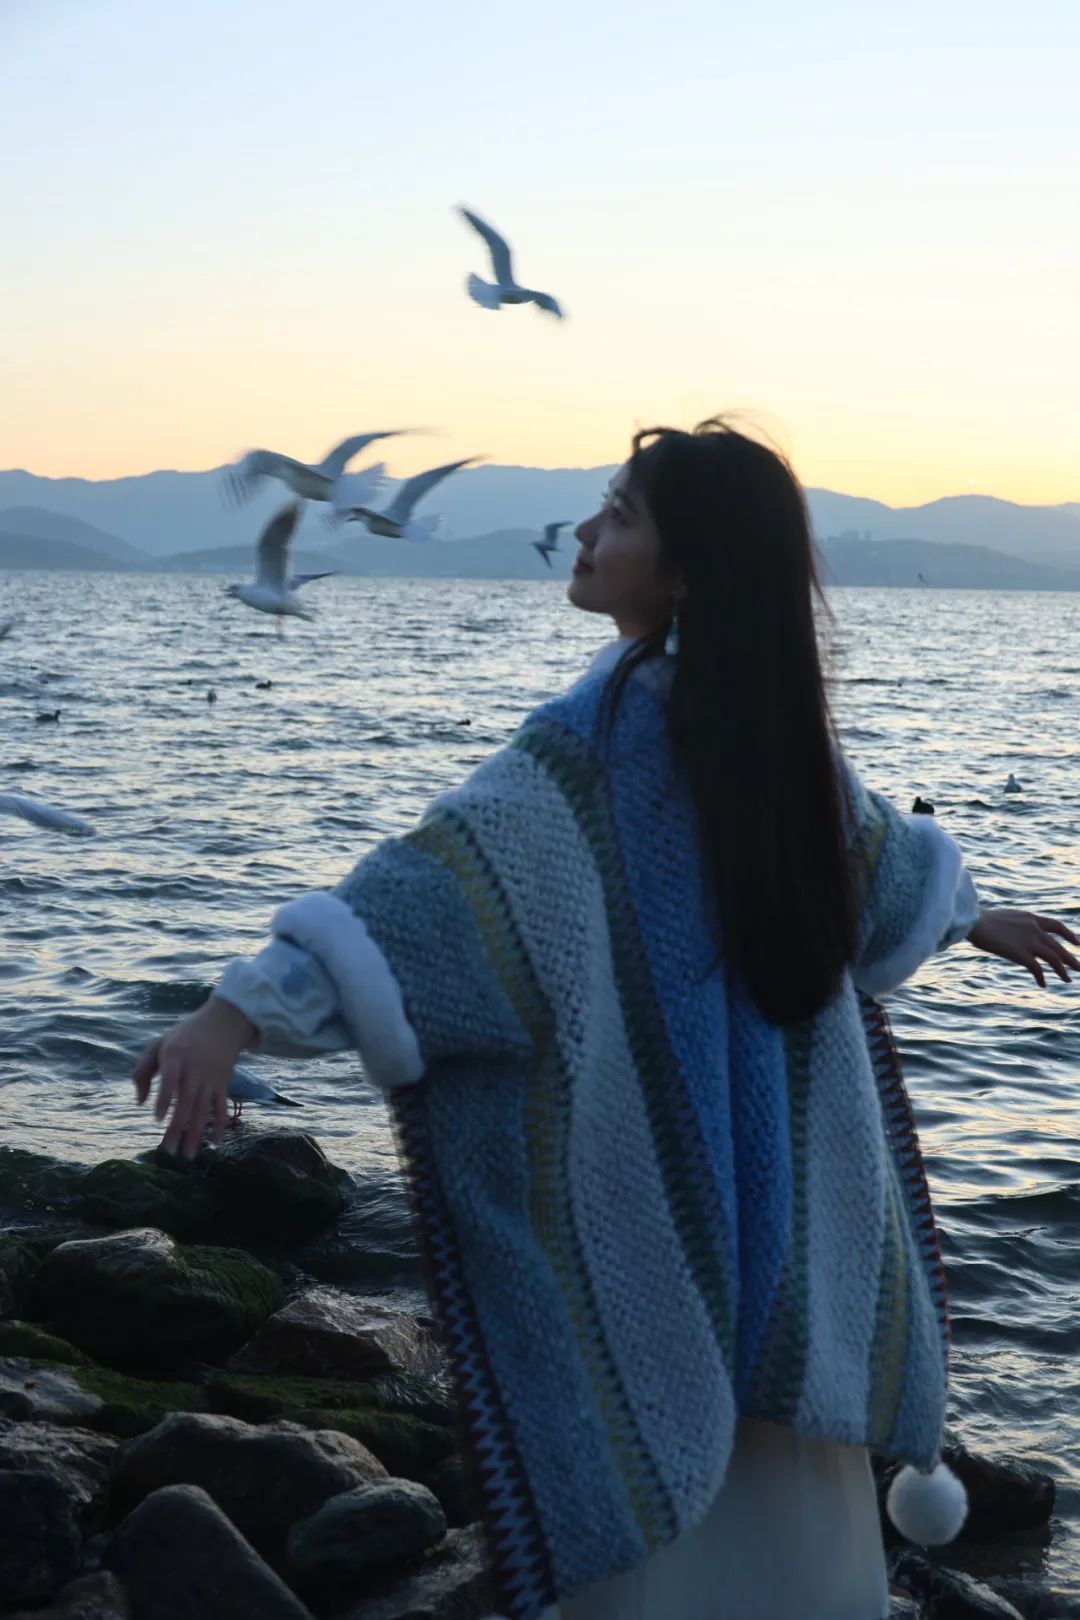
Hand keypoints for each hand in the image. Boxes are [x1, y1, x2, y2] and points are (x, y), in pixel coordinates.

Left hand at [133, 997, 256, 1159]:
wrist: (224, 1023)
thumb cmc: (185, 1036)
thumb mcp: (159, 1044)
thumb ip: (143, 1071)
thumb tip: (139, 1102)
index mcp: (176, 1056)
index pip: (171, 1079)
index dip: (165, 1098)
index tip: (158, 1118)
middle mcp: (195, 1069)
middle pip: (187, 1103)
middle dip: (178, 1129)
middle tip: (168, 1152)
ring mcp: (211, 1078)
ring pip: (203, 1110)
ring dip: (196, 1134)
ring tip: (188, 1156)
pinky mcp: (223, 1084)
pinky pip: (221, 1107)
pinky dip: (220, 1125)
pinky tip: (214, 1143)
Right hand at [967, 907, 1079, 987]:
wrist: (975, 921)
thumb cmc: (980, 919)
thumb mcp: (1004, 917)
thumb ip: (1014, 925)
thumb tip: (1011, 932)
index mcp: (1031, 918)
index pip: (1057, 926)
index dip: (1069, 935)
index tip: (1077, 943)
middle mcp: (1034, 929)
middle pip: (1059, 946)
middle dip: (1071, 959)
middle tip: (1079, 968)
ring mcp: (1029, 942)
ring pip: (1054, 958)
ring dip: (1063, 970)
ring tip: (1068, 980)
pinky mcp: (1021, 954)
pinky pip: (1037, 969)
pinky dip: (1041, 977)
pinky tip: (1042, 984)